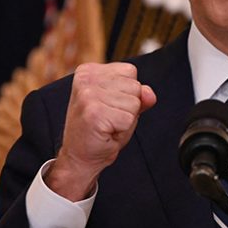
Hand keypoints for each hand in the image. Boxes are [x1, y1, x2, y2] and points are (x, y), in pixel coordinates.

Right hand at [45, 62, 156, 200]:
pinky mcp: (94, 113)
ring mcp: (88, 95)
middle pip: (134, 86)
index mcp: (89, 71)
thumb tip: (149, 93)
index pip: (130, 71)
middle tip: (108, 119)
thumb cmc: (100, 131)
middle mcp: (86, 79)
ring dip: (126, 119)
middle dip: (128, 107)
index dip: (127, 93)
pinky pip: (129, 118)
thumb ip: (139, 95)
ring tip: (107, 125)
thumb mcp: (123, 106)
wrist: (79, 157)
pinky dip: (122, 130)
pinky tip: (106, 132)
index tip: (108, 106)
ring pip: (134, 102)